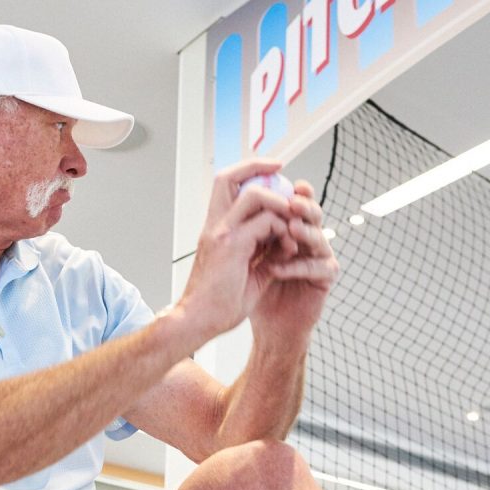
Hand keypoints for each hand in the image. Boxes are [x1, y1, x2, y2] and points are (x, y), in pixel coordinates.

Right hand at [177, 159, 298, 339]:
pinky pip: (266, 223)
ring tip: (291, 224)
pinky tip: (289, 248)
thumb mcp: (247, 271)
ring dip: (279, 204)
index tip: (272, 171)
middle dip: (258, 167)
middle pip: (229, 177)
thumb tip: (287, 240)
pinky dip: (283, 230)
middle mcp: (215, 226)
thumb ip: (264, 251)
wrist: (198, 321)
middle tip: (281, 169)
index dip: (248, 172)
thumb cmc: (217, 303)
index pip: (227, 186)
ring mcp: (221, 233)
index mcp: (214, 229)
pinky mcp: (232, 246)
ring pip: (254, 195)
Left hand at [245, 180, 339, 344]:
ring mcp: (316, 258)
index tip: (276, 181)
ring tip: (290, 229)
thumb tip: (235, 195)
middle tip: (293, 201)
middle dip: (302, 204)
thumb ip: (245, 226)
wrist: (264, 325)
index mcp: (284, 229)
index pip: (289, 201)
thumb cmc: (252, 289)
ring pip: (319, 236)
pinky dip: (297, 266)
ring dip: (305, 231)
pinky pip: (318, 267)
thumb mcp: (241, 252)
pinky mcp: (323, 279)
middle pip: (310, 214)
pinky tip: (276, 268)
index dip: (284, 190)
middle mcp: (303, 240)